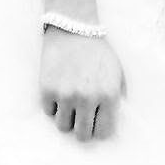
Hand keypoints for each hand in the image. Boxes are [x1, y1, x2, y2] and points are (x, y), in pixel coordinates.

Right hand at [40, 27, 124, 141]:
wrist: (73, 28)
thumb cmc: (97, 52)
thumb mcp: (117, 73)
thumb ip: (117, 98)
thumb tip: (111, 121)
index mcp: (109, 95)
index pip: (104, 132)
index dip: (99, 129)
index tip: (96, 122)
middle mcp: (88, 98)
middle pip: (82, 135)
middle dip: (82, 128)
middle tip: (81, 116)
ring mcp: (66, 95)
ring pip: (63, 127)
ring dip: (66, 116)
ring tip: (70, 99)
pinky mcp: (47, 90)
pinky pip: (49, 112)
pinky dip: (53, 104)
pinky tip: (59, 88)